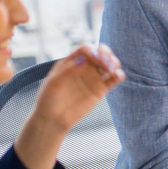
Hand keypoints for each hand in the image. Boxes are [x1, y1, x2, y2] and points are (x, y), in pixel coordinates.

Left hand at [15, 44, 124, 168]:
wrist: (53, 119)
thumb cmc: (48, 99)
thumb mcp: (54, 82)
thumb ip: (68, 70)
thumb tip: (84, 61)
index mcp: (71, 62)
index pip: (86, 50)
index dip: (92, 51)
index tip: (94, 58)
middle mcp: (84, 68)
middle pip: (99, 54)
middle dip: (106, 54)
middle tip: (107, 62)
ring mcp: (93, 79)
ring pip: (108, 65)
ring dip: (114, 62)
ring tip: (113, 69)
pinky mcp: (100, 90)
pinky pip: (112, 80)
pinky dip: (118, 76)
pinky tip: (119, 75)